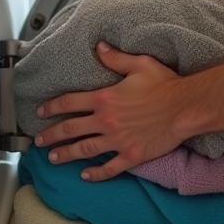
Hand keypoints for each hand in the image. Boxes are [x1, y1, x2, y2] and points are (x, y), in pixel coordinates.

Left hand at [34, 42, 186, 181]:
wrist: (185, 108)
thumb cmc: (165, 84)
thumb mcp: (139, 64)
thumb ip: (116, 58)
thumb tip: (99, 47)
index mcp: (105, 98)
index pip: (70, 103)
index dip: (52, 107)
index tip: (40, 112)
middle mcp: (106, 121)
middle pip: (71, 129)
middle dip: (51, 135)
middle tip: (38, 141)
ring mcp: (118, 140)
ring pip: (85, 149)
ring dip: (66, 154)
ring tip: (53, 158)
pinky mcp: (131, 155)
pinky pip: (110, 168)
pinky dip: (97, 173)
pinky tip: (86, 176)